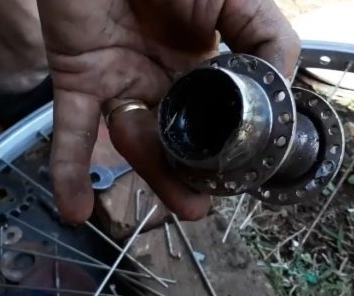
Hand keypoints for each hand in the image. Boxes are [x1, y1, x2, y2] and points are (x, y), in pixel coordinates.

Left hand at [38, 0, 299, 223]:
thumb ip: (266, 38)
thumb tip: (283, 90)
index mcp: (199, 62)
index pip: (212, 115)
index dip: (223, 145)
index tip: (238, 172)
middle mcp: (160, 77)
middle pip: (175, 136)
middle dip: (189, 173)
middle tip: (203, 202)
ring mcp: (118, 79)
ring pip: (135, 139)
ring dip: (153, 176)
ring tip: (183, 206)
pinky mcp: (77, 77)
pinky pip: (72, 129)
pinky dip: (70, 169)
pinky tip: (76, 208)